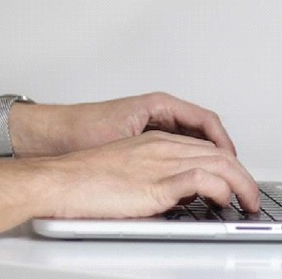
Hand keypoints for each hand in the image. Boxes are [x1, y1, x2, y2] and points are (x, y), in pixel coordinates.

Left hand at [13, 92, 237, 157]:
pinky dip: (188, 161)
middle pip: (203, 130)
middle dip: (220, 151)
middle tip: (231, 173)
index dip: (223, 142)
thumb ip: (159, 153)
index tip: (232, 160)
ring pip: (191, 140)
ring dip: (205, 157)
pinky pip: (176, 147)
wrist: (49, 135)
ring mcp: (152, 124)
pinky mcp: (143, 138)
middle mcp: (159, 111)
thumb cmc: (80, 130)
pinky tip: (189, 178)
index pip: (206, 120)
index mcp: (159, 104)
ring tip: (216, 177)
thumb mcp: (126, 142)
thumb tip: (189, 167)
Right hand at [35, 131, 260, 218]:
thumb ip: (156, 179)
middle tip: (252, 196)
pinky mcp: (156, 183)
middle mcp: (163, 147)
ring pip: (219, 163)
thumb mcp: (128, 173)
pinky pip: (202, 180)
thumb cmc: (82, 180)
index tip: (238, 181)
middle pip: (220, 153)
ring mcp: (161, 163)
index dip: (228, 164)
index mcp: (156, 141)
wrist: (58, 180)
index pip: (206, 147)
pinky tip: (225, 201)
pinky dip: (221, 189)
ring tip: (249, 202)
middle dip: (244, 175)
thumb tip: (178, 198)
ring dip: (242, 184)